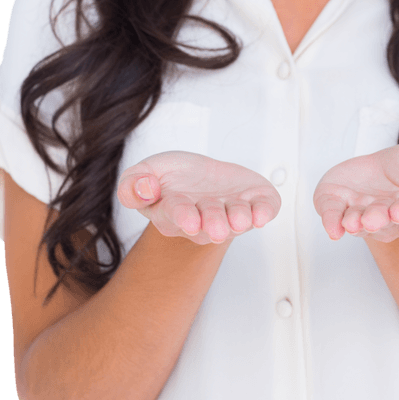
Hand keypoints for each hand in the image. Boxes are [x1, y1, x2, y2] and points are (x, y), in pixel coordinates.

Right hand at [117, 151, 281, 244]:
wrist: (203, 177)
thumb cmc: (174, 178)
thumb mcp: (145, 172)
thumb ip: (132, 184)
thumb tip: (145, 188)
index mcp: (174, 213)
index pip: (177, 215)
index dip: (184, 216)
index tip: (190, 221)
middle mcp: (205, 220)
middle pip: (210, 223)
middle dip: (215, 222)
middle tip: (218, 227)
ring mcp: (231, 214)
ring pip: (237, 219)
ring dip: (240, 218)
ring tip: (240, 217)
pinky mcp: (254, 203)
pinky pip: (263, 210)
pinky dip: (266, 211)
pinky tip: (263, 214)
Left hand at [313, 143, 398, 242]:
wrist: (380, 165)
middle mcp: (390, 220)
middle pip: (386, 222)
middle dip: (378, 219)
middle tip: (373, 218)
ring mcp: (363, 217)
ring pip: (360, 224)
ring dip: (355, 223)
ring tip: (352, 222)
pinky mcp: (339, 208)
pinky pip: (334, 217)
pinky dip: (331, 222)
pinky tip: (333, 229)